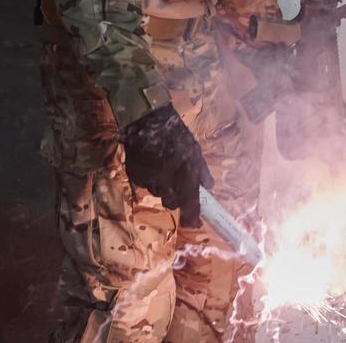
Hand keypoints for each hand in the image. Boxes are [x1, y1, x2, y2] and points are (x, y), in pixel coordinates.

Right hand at [120, 105, 212, 227]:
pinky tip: (150, 163)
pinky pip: (145, 183)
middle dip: (175, 196)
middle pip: (171, 203)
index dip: (193, 218)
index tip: (195, 224)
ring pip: (157, 192)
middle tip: (176, 183)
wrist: (147, 121)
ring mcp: (149, 181)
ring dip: (162, 185)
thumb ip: (202, 172)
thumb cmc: (176, 135)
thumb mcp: (195, 150)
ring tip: (162, 166)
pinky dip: (149, 177)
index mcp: (184, 177)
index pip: (190, 206)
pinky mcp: (135, 176)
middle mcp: (166, 184)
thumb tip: (210, 187)